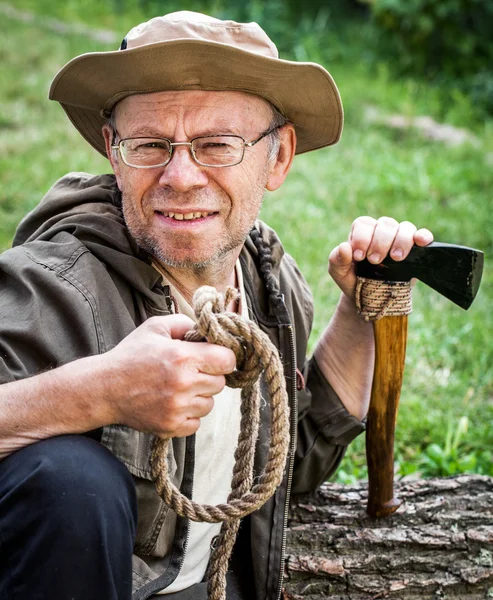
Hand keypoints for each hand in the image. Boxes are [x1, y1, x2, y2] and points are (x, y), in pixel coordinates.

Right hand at [100, 314, 235, 437]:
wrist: (104, 389)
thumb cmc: (130, 355)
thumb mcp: (155, 327)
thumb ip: (185, 323)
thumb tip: (207, 330)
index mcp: (183, 357)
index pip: (227, 360)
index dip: (223, 357)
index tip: (213, 357)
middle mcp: (183, 384)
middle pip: (220, 382)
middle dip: (209, 375)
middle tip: (191, 372)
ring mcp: (177, 408)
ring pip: (210, 404)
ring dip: (200, 396)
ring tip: (178, 388)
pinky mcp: (171, 427)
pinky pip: (197, 422)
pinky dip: (189, 414)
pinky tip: (173, 403)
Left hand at [328, 216, 433, 298]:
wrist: (370, 298)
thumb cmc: (353, 280)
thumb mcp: (339, 272)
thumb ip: (337, 260)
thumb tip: (344, 247)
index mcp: (362, 232)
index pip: (364, 224)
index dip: (362, 238)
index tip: (359, 256)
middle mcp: (382, 231)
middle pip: (385, 224)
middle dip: (380, 243)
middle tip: (374, 261)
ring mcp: (399, 239)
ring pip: (405, 227)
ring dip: (400, 241)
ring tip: (395, 258)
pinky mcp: (415, 250)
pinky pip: (422, 235)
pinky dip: (423, 236)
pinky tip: (421, 242)